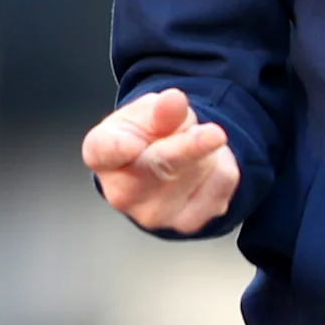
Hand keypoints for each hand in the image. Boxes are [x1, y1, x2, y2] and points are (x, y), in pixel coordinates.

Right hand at [82, 87, 239, 232]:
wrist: (160, 165)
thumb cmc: (142, 136)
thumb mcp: (147, 111)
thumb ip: (159, 109)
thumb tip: (174, 101)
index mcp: (102, 155)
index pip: (106, 150)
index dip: (118, 148)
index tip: (131, 144)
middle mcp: (122, 193)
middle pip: (160, 166)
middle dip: (189, 148)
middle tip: (214, 132)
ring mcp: (154, 214)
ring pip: (198, 170)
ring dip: (206, 148)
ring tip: (190, 145)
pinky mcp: (188, 222)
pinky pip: (222, 182)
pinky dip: (222, 164)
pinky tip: (204, 166)